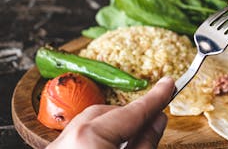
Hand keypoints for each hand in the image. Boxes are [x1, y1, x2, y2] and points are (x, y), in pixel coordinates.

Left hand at [47, 77, 174, 148]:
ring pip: (90, 124)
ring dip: (113, 128)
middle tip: (154, 120)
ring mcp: (57, 147)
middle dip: (130, 116)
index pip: (132, 111)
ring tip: (132, 140)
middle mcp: (67, 137)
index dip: (155, 97)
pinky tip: (110, 148)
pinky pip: (77, 138)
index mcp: (90, 137)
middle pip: (107, 112)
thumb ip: (146, 142)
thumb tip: (157, 120)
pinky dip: (96, 140)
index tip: (169, 85)